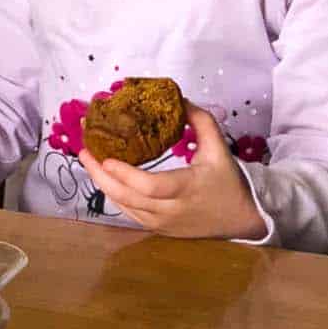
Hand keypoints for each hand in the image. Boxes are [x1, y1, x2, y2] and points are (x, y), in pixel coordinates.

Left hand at [78, 105, 265, 239]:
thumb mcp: (218, 146)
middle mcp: (171, 210)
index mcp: (187, 188)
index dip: (125, 174)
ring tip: (88, 160)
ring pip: (124, 206)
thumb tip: (177, 98)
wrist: (243, 219)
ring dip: (102, 184)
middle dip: (100, 175)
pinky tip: (103, 178)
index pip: (151, 186)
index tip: (106, 157)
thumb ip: (199, 120)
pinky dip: (113, 195)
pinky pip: (129, 213)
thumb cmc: (228, 180)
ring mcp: (162, 223)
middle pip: (128, 197)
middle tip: (84, 152)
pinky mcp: (158, 229)